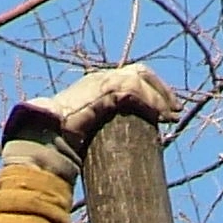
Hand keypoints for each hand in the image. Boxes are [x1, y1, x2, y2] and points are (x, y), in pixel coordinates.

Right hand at [4, 62, 181, 150]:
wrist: (46, 132)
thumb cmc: (61, 137)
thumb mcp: (88, 130)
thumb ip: (103, 128)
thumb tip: (115, 149)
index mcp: (96, 84)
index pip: (130, 77)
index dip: (150, 90)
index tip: (164, 109)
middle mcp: (101, 77)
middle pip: (141, 72)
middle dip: (162, 89)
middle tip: (176, 109)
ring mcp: (103, 80)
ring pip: (142, 80)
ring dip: (161, 97)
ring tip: (173, 116)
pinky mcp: (106, 89)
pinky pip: (136, 91)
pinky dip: (152, 102)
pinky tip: (161, 116)